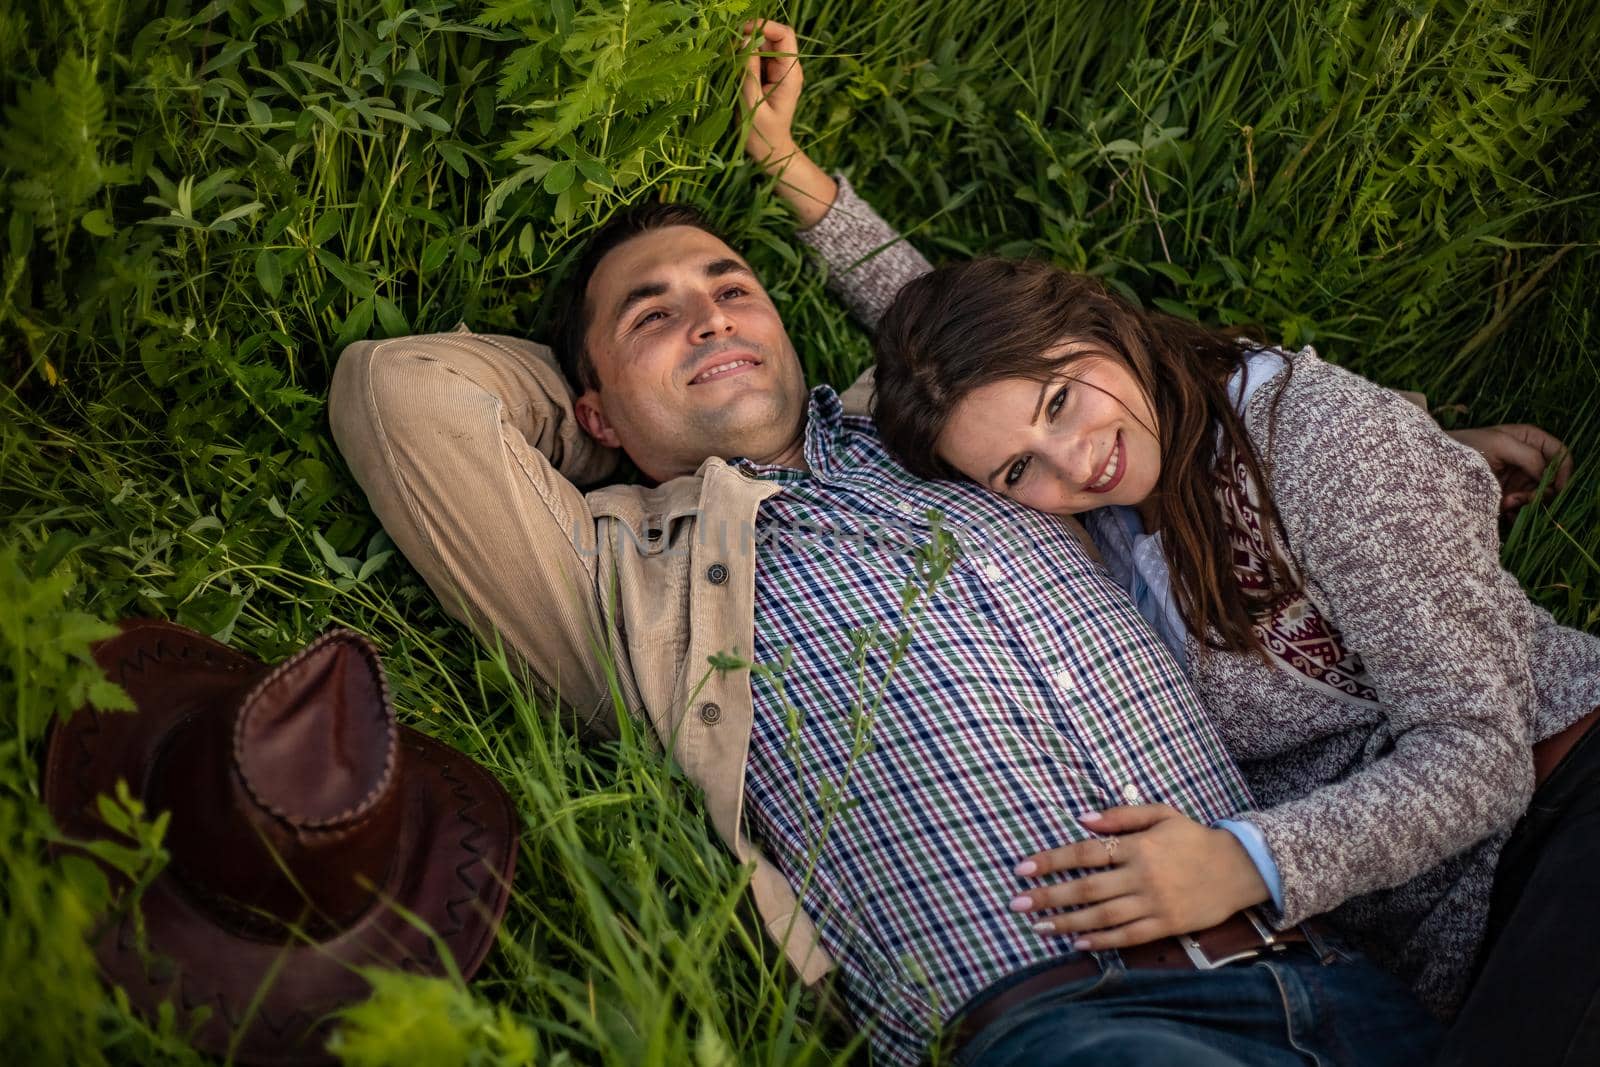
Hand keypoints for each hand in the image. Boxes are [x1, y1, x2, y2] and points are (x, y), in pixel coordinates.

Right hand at [735, 19, 836, 227]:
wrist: (770, 152)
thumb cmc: (762, 134)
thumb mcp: (752, 103)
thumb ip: (748, 71)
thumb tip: (745, 41)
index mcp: (790, 74)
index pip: (784, 35)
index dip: (764, 27)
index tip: (742, 32)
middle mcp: (788, 69)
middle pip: (773, 37)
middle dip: (752, 35)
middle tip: (731, 46)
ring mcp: (779, 73)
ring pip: (763, 46)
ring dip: (746, 47)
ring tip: (730, 61)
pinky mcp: (769, 78)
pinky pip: (758, 58)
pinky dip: (745, 58)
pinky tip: (734, 69)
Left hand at [1007, 805, 1269, 950]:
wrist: (1239, 868)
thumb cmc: (1193, 838)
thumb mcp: (1161, 814)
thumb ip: (1121, 815)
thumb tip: (1082, 819)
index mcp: (1138, 846)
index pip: (1085, 852)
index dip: (1052, 860)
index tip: (1022, 868)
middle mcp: (1142, 876)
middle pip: (1087, 888)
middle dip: (1049, 896)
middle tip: (1017, 903)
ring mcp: (1154, 903)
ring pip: (1102, 916)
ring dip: (1067, 923)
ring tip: (1038, 926)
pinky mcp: (1166, 925)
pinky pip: (1128, 936)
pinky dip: (1101, 941)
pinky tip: (1077, 944)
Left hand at [1447, 423, 1572, 510]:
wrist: (1435, 467)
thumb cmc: (1465, 448)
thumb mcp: (1498, 444)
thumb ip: (1528, 456)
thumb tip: (1547, 475)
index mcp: (1530, 439)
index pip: (1561, 454)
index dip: (1564, 471)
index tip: (1557, 488)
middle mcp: (1528, 459)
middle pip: (1553, 479)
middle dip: (1540, 492)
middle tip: (1519, 499)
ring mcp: (1518, 478)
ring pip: (1539, 496)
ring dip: (1526, 504)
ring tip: (1504, 504)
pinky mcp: (1507, 495)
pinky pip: (1523, 507)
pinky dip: (1517, 512)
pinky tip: (1503, 512)